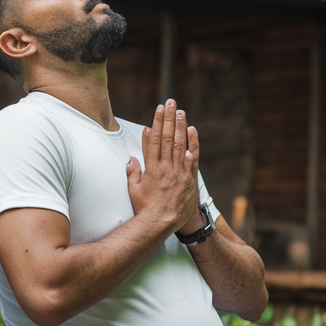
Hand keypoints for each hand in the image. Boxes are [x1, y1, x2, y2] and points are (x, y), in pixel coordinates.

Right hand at [126, 99, 198, 232]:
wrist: (162, 222)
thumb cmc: (145, 208)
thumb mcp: (133, 190)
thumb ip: (133, 172)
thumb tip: (132, 158)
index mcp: (152, 168)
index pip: (154, 140)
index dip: (156, 123)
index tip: (158, 110)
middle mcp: (166, 167)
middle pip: (168, 137)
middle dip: (168, 118)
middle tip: (170, 102)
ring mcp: (179, 172)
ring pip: (180, 144)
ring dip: (180, 126)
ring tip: (180, 111)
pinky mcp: (189, 178)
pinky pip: (193, 158)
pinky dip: (193, 144)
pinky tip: (192, 131)